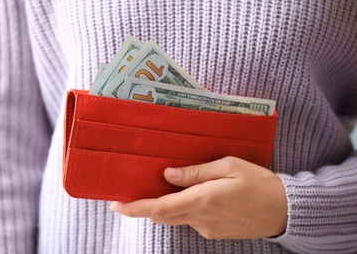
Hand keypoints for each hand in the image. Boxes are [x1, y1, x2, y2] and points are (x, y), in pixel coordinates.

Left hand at [110, 157, 287, 239]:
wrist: (284, 210)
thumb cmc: (259, 183)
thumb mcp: (228, 166)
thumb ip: (196, 172)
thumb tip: (167, 175)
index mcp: (203, 200)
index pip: (159, 208)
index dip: (135, 208)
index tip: (116, 204)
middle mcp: (201, 219)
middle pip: (162, 216)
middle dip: (144, 207)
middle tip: (133, 191)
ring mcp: (207, 229)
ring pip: (175, 218)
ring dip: (164, 207)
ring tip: (163, 189)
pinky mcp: (214, 233)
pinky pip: (190, 221)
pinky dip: (182, 210)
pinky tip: (190, 196)